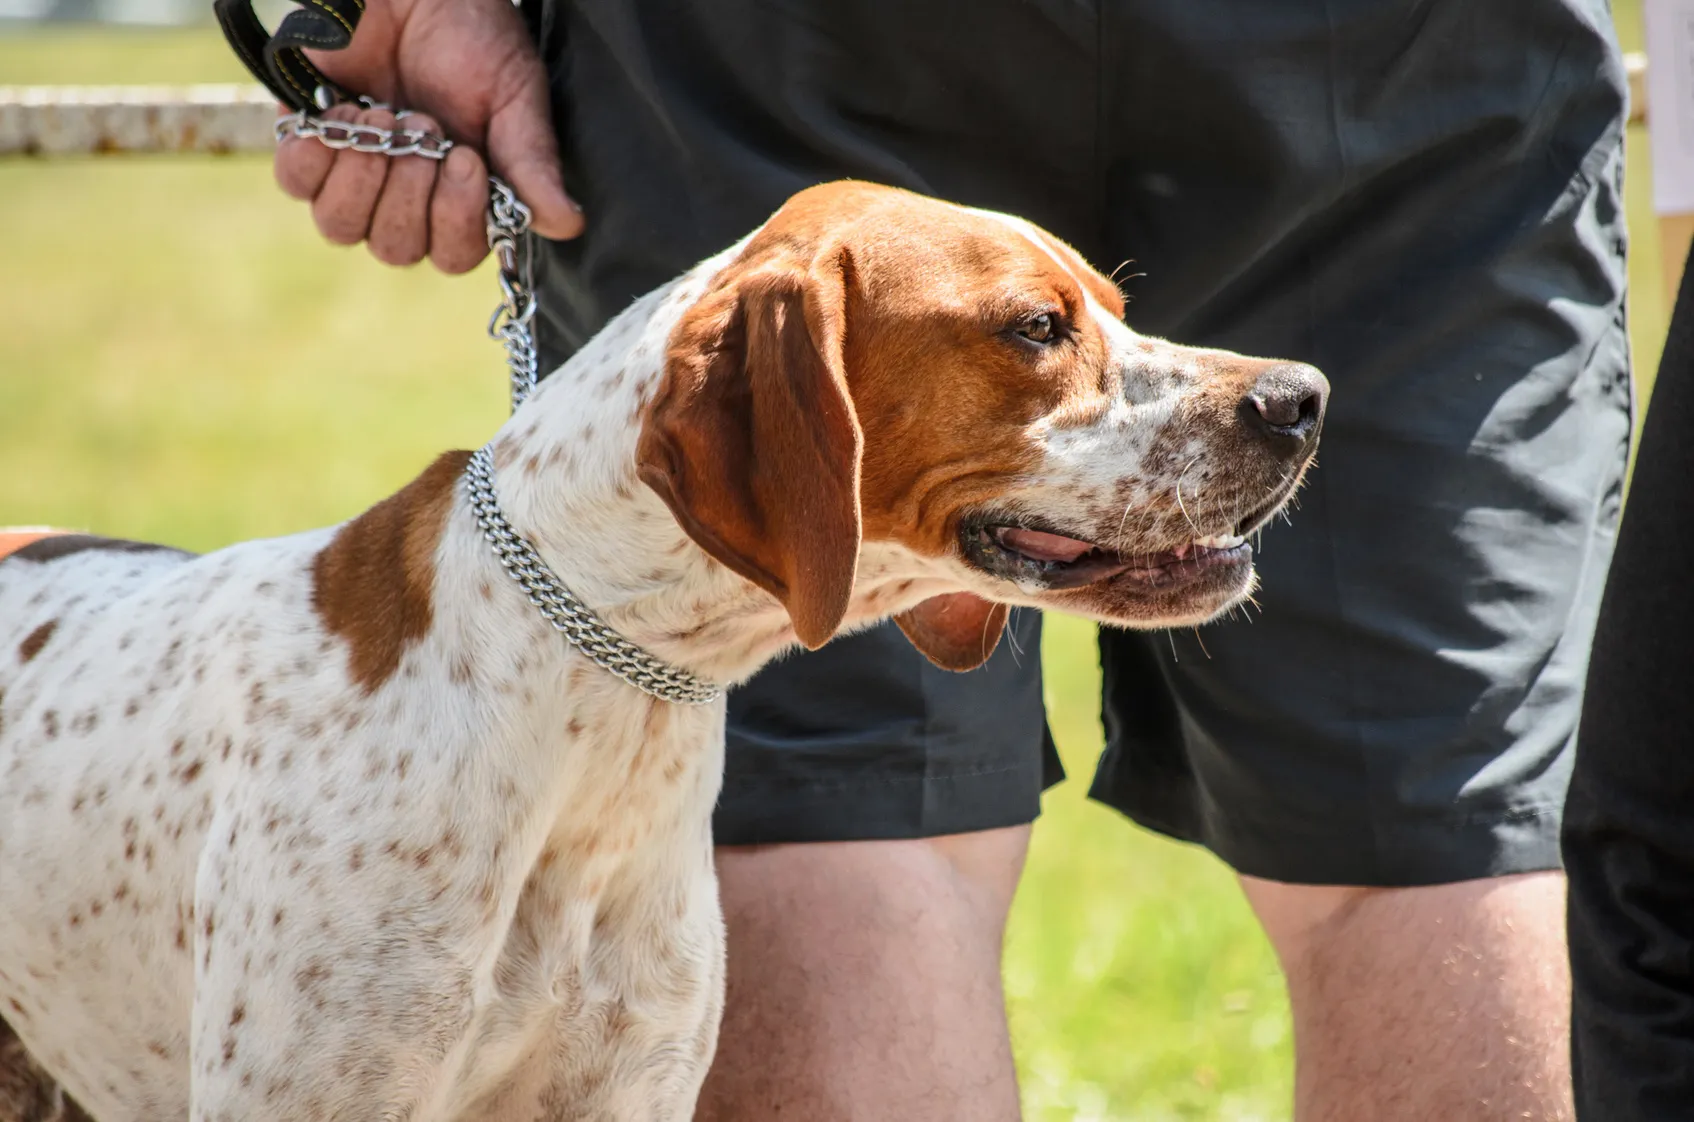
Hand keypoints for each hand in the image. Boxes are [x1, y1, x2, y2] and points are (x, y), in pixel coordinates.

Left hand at [272, 0, 582, 272]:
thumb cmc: (471, 33)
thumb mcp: (514, 96)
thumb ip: (533, 161)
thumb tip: (569, 224)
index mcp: (461, 195)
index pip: (451, 255)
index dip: (454, 222)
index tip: (466, 160)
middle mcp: (405, 195)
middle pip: (395, 249)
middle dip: (410, 193)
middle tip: (426, 125)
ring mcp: (354, 172)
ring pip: (341, 227)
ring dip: (365, 177)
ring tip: (387, 117)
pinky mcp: (308, 141)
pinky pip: (296, 182)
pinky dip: (320, 156)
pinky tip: (344, 116)